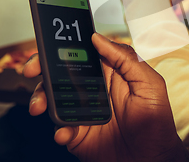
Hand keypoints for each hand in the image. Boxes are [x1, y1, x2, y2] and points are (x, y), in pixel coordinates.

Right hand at [23, 33, 188, 161]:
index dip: (64, 47)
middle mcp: (93, 90)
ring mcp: (83, 112)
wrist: (152, 160)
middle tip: (32, 71)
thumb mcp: (149, 85)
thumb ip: (126, 60)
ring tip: (41, 107)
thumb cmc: (156, 122)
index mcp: (109, 73)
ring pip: (53, 99)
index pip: (82, 54)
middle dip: (42, 69)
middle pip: (60, 73)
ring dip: (41, 99)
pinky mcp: (77, 134)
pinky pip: (59, 128)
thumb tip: (99, 38)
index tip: (49, 44)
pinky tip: (65, 132)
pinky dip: (58, 129)